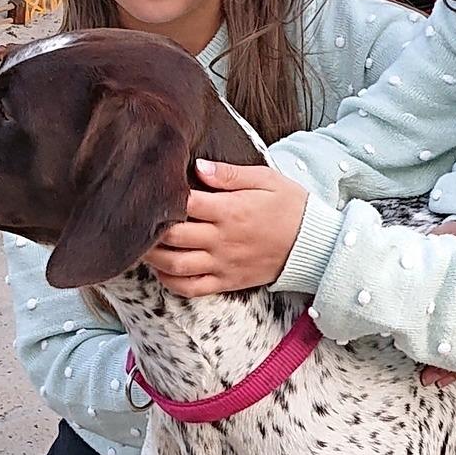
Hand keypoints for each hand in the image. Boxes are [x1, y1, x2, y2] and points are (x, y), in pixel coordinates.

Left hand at [148, 158, 308, 294]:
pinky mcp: (226, 282)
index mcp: (230, 210)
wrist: (315, 246)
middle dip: (150, 226)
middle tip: (140, 216)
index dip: (165, 196)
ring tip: (143, 242)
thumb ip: (230, 174)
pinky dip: (170, 281)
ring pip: (174, 265)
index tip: (155, 189)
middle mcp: (222, 239)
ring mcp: (222, 264)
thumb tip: (197, 166)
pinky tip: (163, 269)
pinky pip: (190, 288)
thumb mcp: (266, 180)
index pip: (184, 202)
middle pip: (172, 235)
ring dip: (153, 256)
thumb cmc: (291, 207)